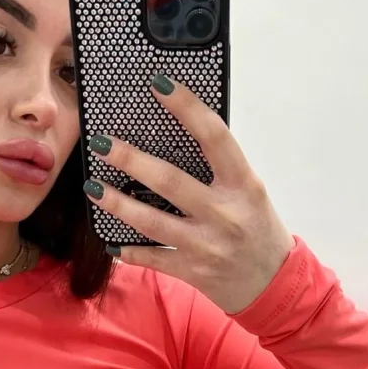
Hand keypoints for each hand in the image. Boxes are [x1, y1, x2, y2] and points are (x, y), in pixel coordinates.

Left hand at [82, 74, 294, 314]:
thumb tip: (176, 133)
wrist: (274, 284)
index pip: (214, 137)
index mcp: (243, 184)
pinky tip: (110, 241)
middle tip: (101, 143)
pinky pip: (153, 258)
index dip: (186, 107)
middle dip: (131, 160)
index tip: (159, 84)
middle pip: (170, 181)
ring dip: (118, 204)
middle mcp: (225, 214)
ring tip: (93, 188)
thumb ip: (219, 168)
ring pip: (153, 222)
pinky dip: (129, 251)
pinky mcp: (193, 271)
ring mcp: (207, 245)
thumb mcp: (249, 192)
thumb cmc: (259, 228)